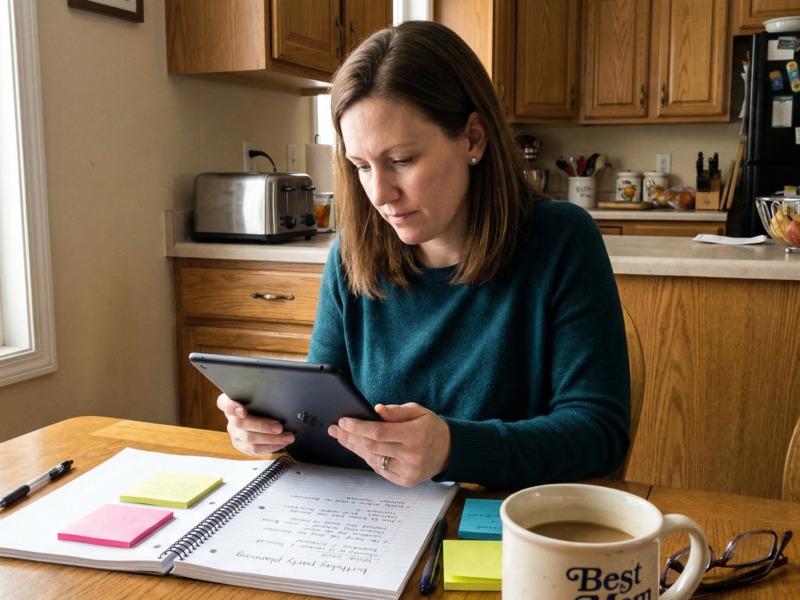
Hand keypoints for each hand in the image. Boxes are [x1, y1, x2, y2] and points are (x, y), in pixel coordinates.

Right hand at [216, 393, 294, 455]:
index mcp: (230, 401)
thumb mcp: (261, 392)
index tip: (242, 411)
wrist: (263, 409)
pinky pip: (253, 449)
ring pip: (248, 438)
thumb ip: (262, 392)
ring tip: (287, 437)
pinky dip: (269, 446)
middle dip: (262, 426)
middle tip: (279, 427)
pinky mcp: (240, 444)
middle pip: (240, 424)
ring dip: (270, 439)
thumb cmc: (261, 398)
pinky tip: (281, 443)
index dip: (232, 408)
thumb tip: (278, 390)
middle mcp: (230, 417)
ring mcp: (234, 432)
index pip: (225, 403)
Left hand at [328, 403, 450, 486]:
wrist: (449, 451)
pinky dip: (368, 458)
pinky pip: (380, 469)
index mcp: (415, 435)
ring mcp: (408, 471)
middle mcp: (411, 456)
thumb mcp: (418, 411)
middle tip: (335, 429)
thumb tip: (376, 410)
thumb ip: (396, 411)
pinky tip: (358, 448)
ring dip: (355, 448)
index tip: (343, 421)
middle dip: (350, 437)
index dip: (358, 427)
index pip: (379, 432)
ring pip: (373, 459)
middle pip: (372, 447)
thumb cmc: (431, 428)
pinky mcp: (405, 481)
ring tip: (341, 437)